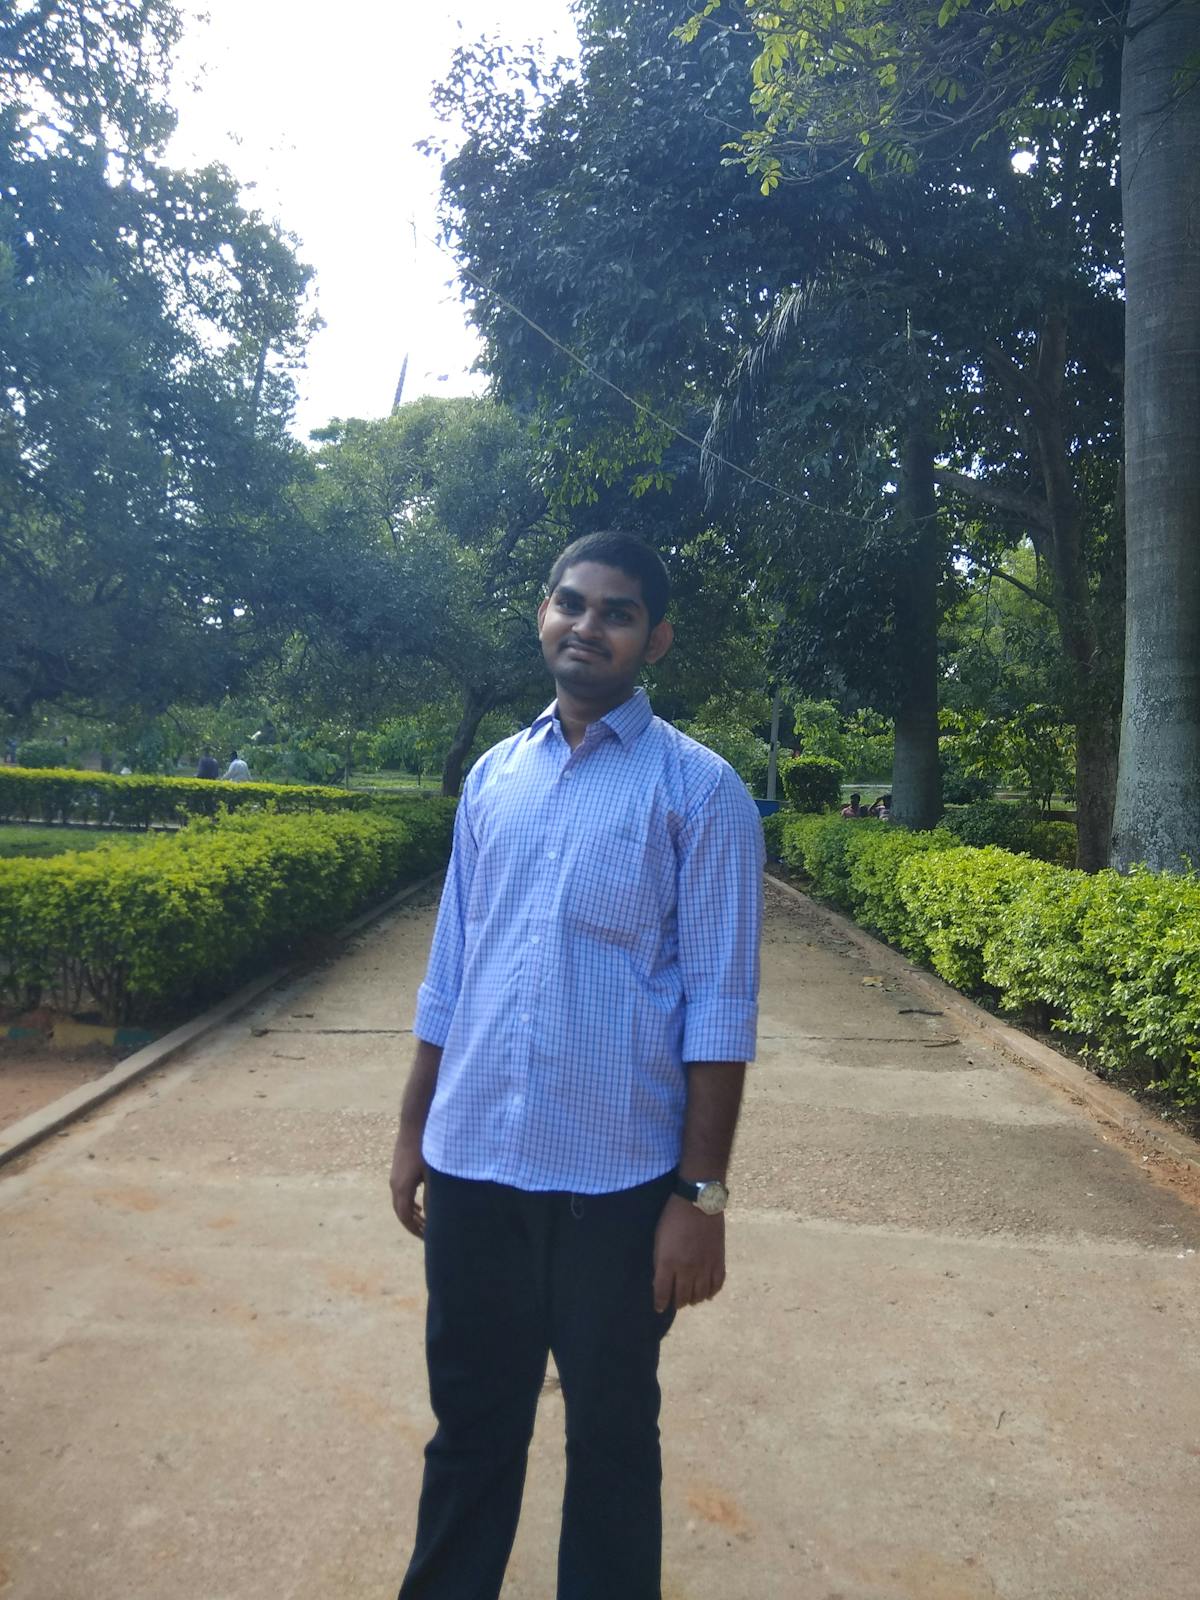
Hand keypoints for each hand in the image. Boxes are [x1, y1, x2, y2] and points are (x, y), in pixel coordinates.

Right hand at [390, 1129, 426, 1237]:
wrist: (415, 1124)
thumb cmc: (427, 1147)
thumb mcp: (434, 1174)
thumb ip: (433, 1195)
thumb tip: (435, 1216)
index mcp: (402, 1188)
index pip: (405, 1218)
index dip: (415, 1230)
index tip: (428, 1239)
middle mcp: (395, 1185)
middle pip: (401, 1213)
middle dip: (414, 1225)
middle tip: (427, 1235)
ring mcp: (395, 1177)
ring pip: (400, 1203)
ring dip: (411, 1215)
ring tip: (425, 1224)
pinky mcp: (398, 1169)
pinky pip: (401, 1193)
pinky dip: (410, 1204)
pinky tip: (421, 1205)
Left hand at [652, 1193, 725, 1312]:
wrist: (698, 1203)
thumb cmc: (673, 1217)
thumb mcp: (659, 1239)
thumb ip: (660, 1262)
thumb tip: (660, 1280)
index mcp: (668, 1262)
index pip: (662, 1292)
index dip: (660, 1303)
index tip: (659, 1307)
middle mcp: (686, 1269)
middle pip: (682, 1297)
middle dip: (677, 1302)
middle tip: (676, 1302)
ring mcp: (704, 1267)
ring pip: (700, 1295)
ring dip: (694, 1299)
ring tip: (690, 1298)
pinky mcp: (719, 1262)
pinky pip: (717, 1286)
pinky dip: (712, 1292)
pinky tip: (707, 1293)